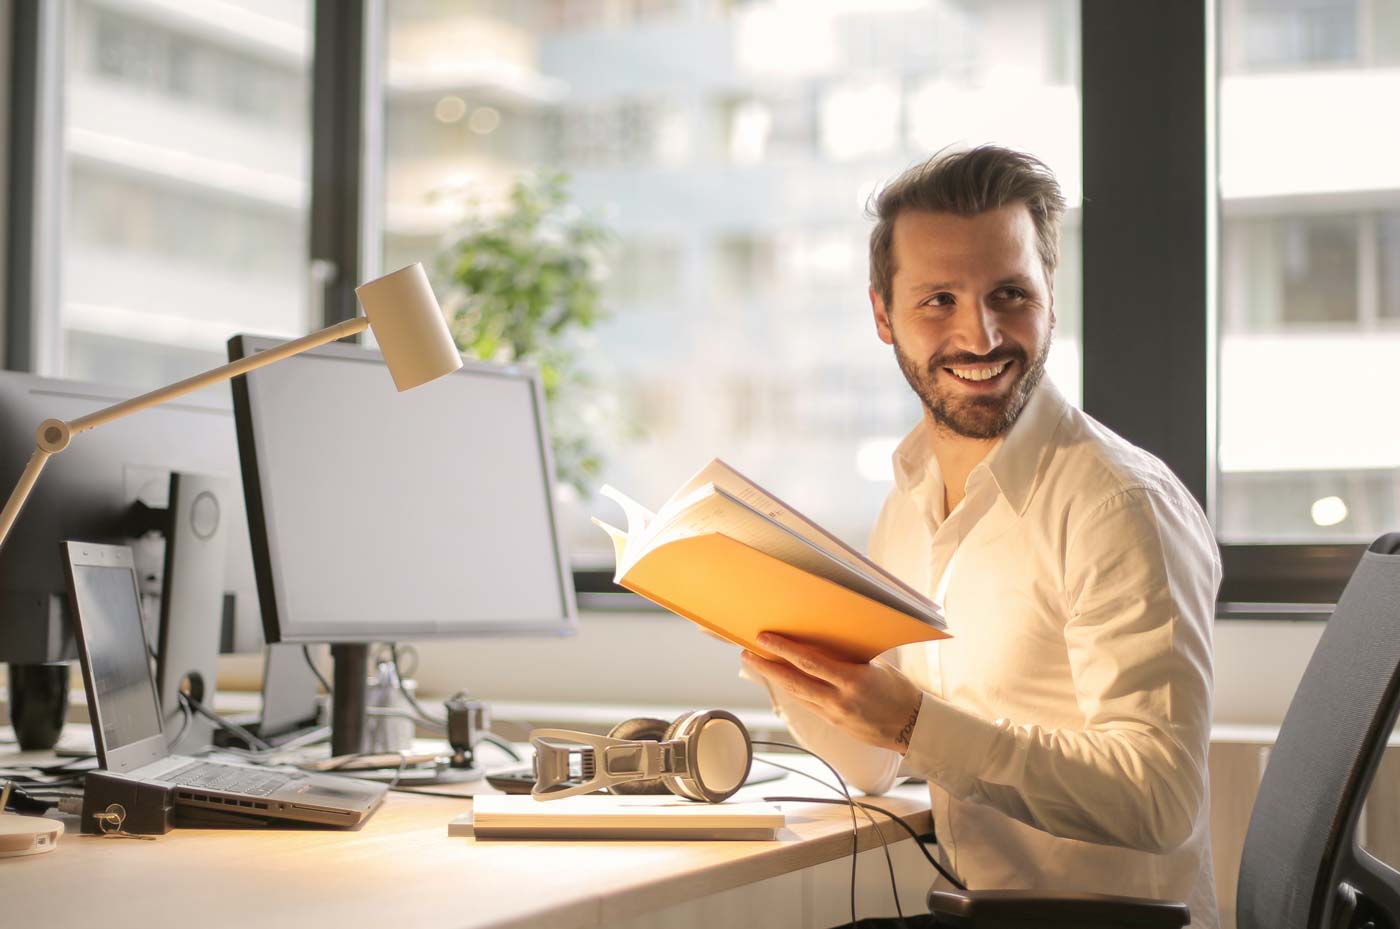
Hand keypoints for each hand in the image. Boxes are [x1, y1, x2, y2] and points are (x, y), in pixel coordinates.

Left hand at [741, 633, 923, 754]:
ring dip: (774, 679)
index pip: (809, 662)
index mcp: (853, 680)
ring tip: (758, 663)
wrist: (913, 728)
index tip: (765, 638)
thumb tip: (826, 640)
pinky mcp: (833, 724)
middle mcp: (839, 699)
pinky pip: (807, 703)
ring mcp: (834, 714)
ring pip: (796, 695)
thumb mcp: (877, 667)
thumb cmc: (899, 691)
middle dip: (767, 667)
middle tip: (747, 653)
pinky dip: (792, 690)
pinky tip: (782, 679)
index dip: (784, 650)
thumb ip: (850, 657)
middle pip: (793, 681)